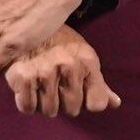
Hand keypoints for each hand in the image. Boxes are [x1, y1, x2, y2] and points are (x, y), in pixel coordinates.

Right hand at [4, 25, 121, 118]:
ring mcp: (45, 73)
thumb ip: (99, 84)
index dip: (87, 103)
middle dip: (64, 103)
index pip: (97, 103)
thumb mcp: (84, 58)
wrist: (25, 28)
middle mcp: (69, 67)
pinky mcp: (23, 78)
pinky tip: (28, 87)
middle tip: (56, 86)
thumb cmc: (59, 45)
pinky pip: (28, 108)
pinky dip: (26, 102)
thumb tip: (115, 104)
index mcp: (88, 62)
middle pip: (72, 110)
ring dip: (44, 104)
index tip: (80, 95)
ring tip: (41, 85)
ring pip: (49, 111)